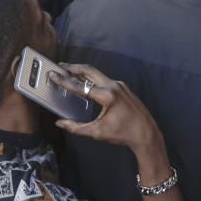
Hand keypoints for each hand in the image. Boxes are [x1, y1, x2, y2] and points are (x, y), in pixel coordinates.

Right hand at [51, 64, 169, 180]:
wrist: (146, 134)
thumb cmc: (123, 134)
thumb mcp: (97, 132)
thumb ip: (76, 127)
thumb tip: (61, 123)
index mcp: (107, 96)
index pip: (80, 86)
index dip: (64, 81)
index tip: (53, 75)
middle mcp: (114, 86)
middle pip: (89, 71)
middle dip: (73, 67)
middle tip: (60, 66)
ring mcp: (120, 85)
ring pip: (97, 74)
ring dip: (83, 72)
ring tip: (71, 72)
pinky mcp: (123, 88)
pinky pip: (105, 79)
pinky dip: (93, 79)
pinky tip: (87, 83)